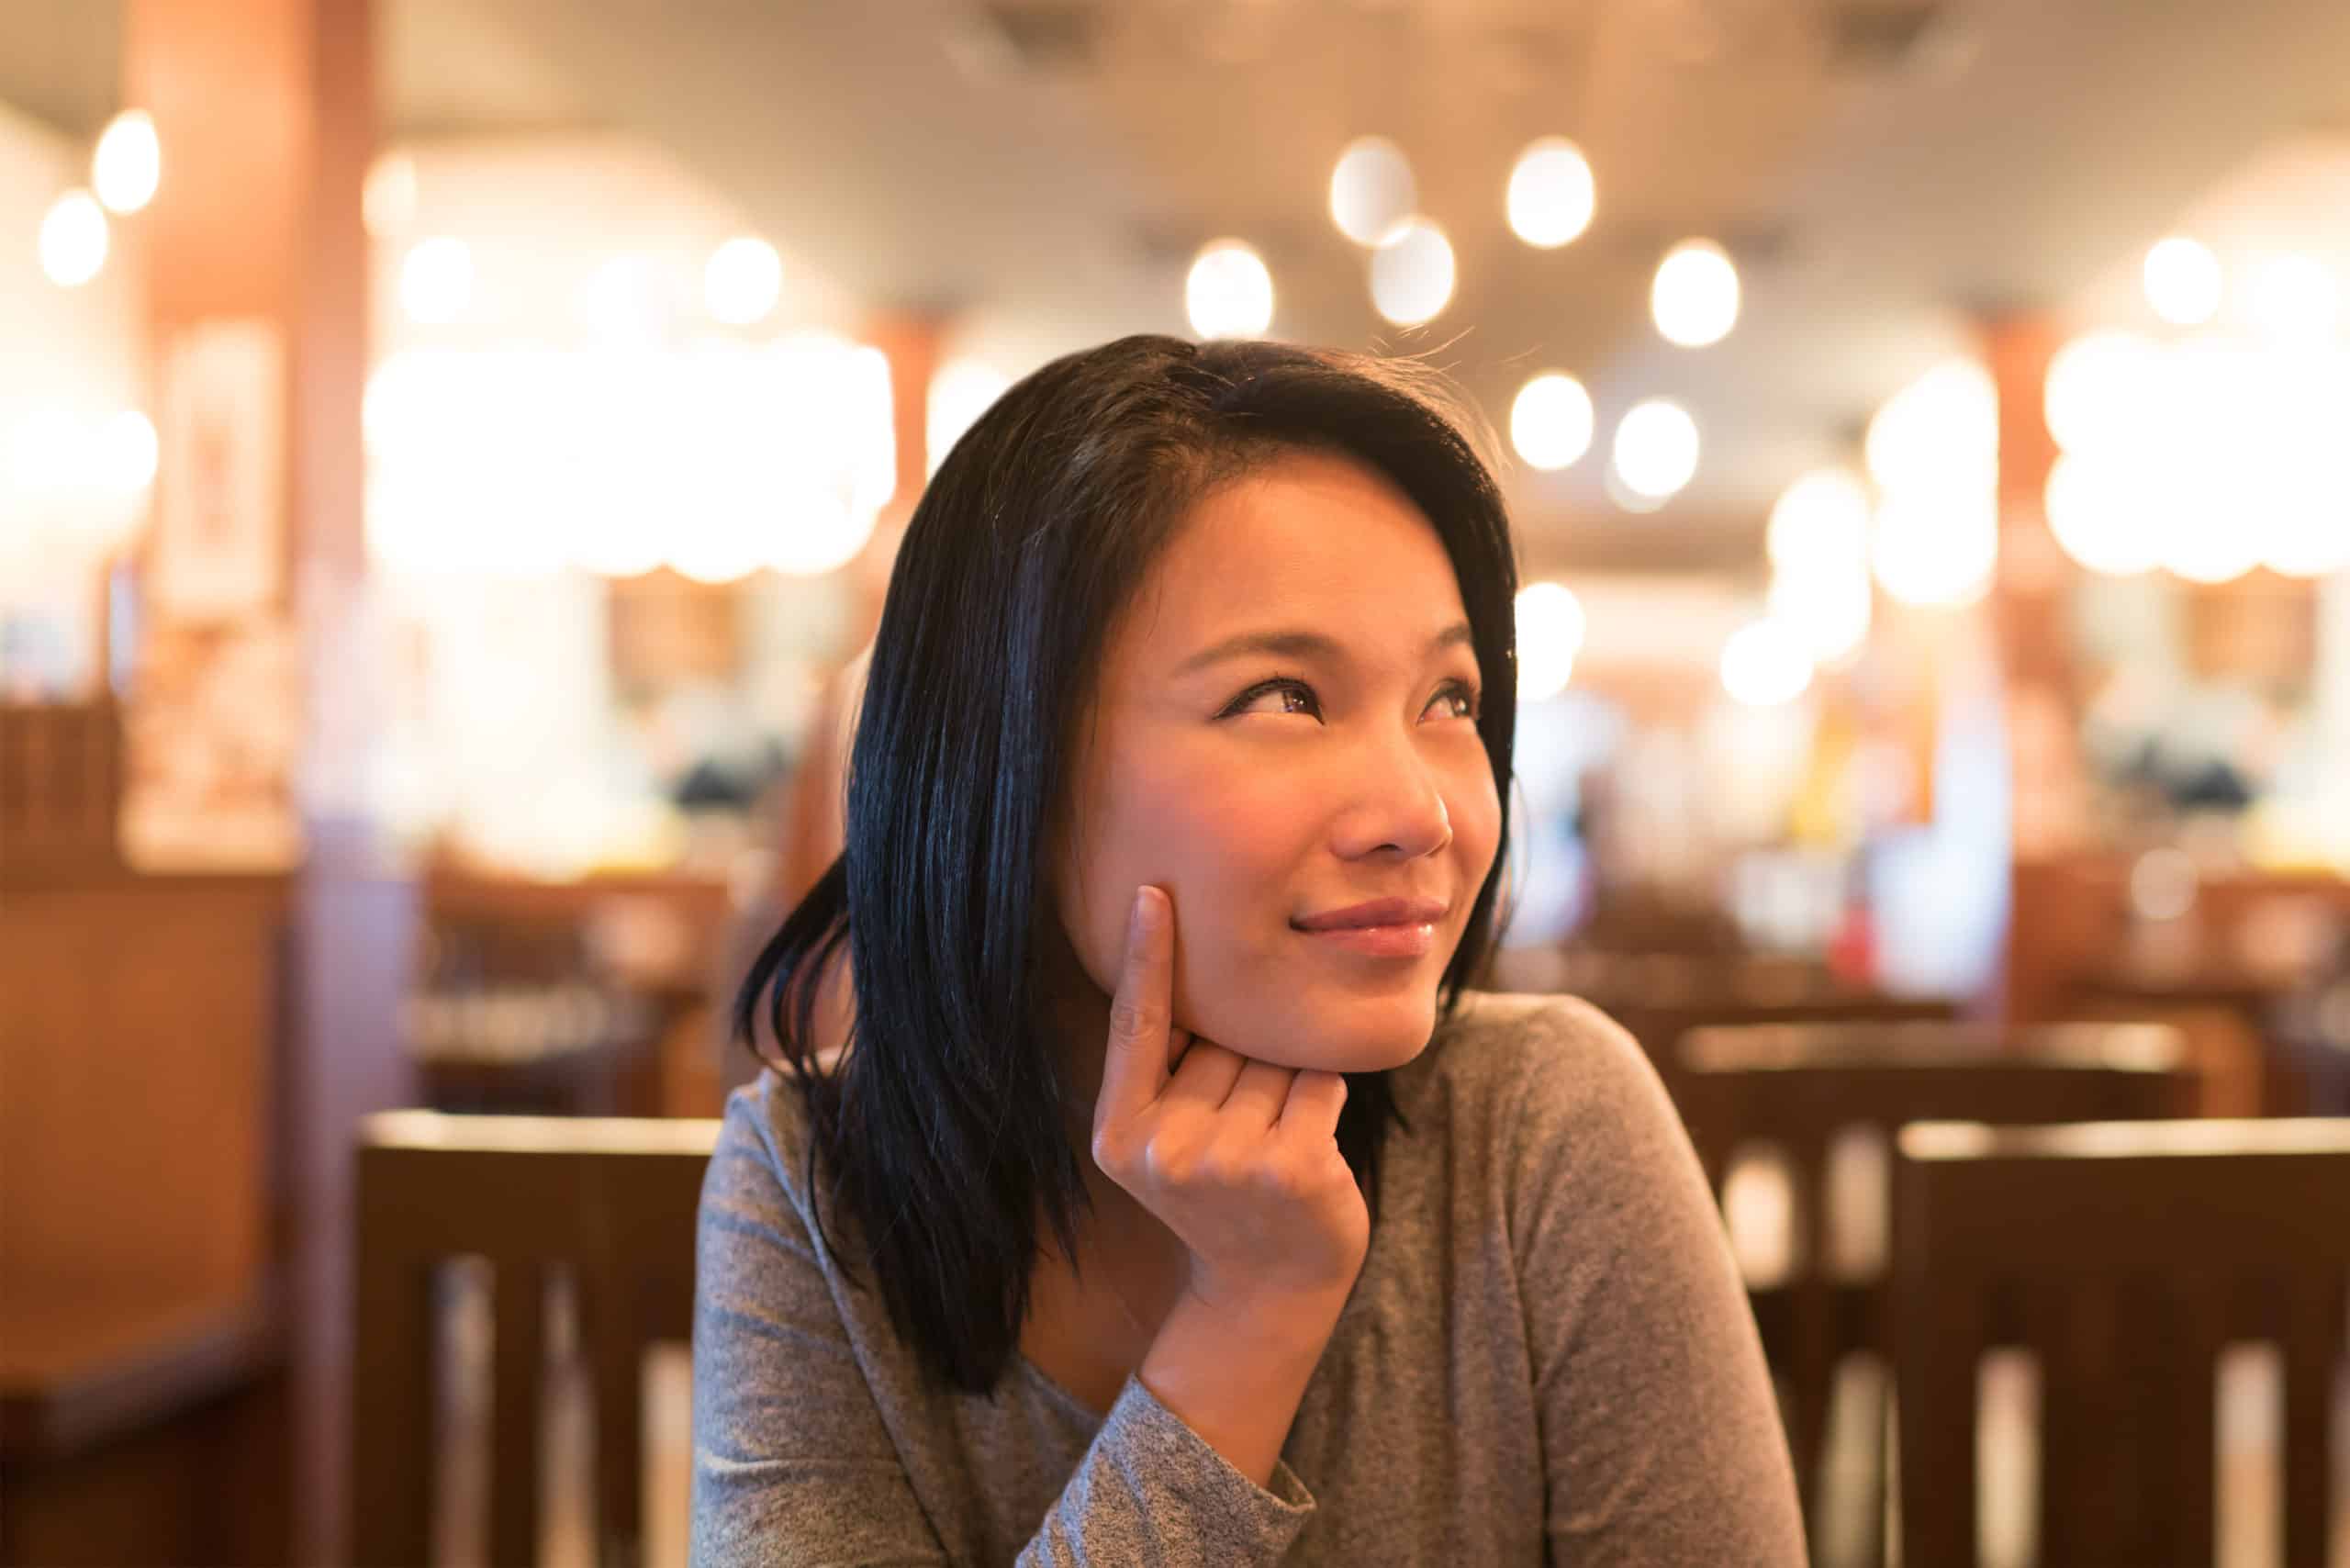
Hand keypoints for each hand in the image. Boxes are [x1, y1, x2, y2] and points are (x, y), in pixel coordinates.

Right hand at [1088, 885, 1370, 1315]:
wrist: (1268, 1292)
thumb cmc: (1224, 1196)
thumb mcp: (1167, 1144)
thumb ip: (1172, 1075)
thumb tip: (1212, 976)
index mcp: (1120, 1134)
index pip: (1135, 1027)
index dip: (1145, 957)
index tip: (1151, 892)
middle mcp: (1163, 1147)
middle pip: (1225, 1039)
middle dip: (1246, 1062)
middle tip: (1245, 1133)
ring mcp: (1226, 1160)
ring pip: (1275, 1058)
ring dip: (1287, 1084)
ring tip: (1274, 1146)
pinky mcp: (1291, 1167)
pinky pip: (1320, 1083)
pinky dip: (1325, 1100)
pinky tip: (1312, 1150)